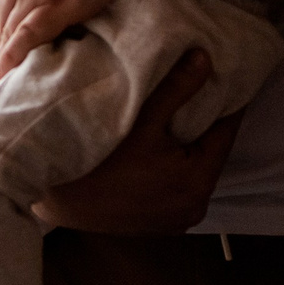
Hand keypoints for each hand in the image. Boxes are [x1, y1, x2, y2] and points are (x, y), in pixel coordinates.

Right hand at [32, 50, 235, 232]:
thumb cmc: (99, 162)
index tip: (223, 76)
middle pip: (211, 153)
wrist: (57, 202)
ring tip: (178, 117)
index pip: (226, 131)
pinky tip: (159, 151)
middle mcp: (194, 206)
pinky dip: (174, 169)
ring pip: (194, 171)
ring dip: (188, 148)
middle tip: (200, 90)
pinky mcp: (161, 225)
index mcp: (197, 181)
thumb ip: (177, 88)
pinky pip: (178, 188)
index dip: (225, 101)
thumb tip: (206, 59)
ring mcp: (177, 220)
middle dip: (205, 123)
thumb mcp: (142, 120)